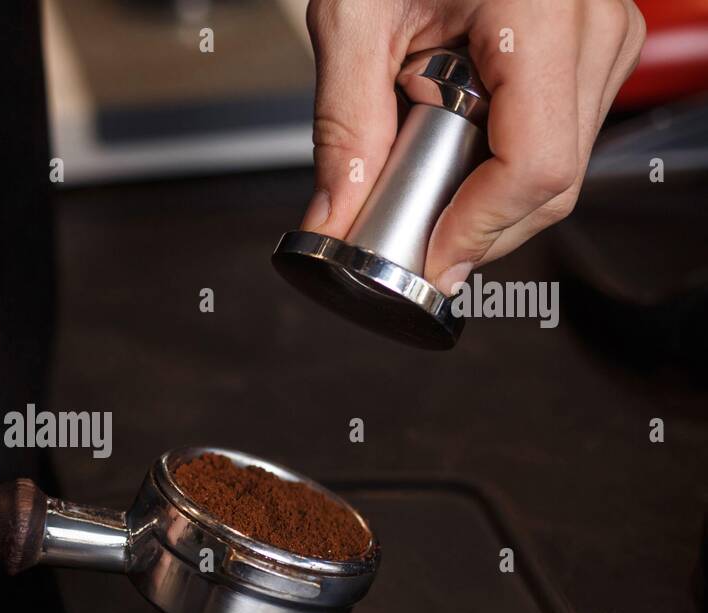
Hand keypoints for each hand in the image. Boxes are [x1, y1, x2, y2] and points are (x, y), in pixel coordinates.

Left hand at [300, 0, 644, 291]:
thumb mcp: (353, 19)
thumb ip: (344, 128)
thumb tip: (336, 218)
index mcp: (539, 12)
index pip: (535, 166)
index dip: (476, 230)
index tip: (425, 261)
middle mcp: (593, 27)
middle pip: (552, 185)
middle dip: (473, 225)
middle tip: (403, 226)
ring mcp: (604, 40)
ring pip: (559, 171)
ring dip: (486, 195)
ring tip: (425, 153)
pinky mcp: (594, 53)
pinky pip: (557, 139)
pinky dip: (501, 164)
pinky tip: (456, 137)